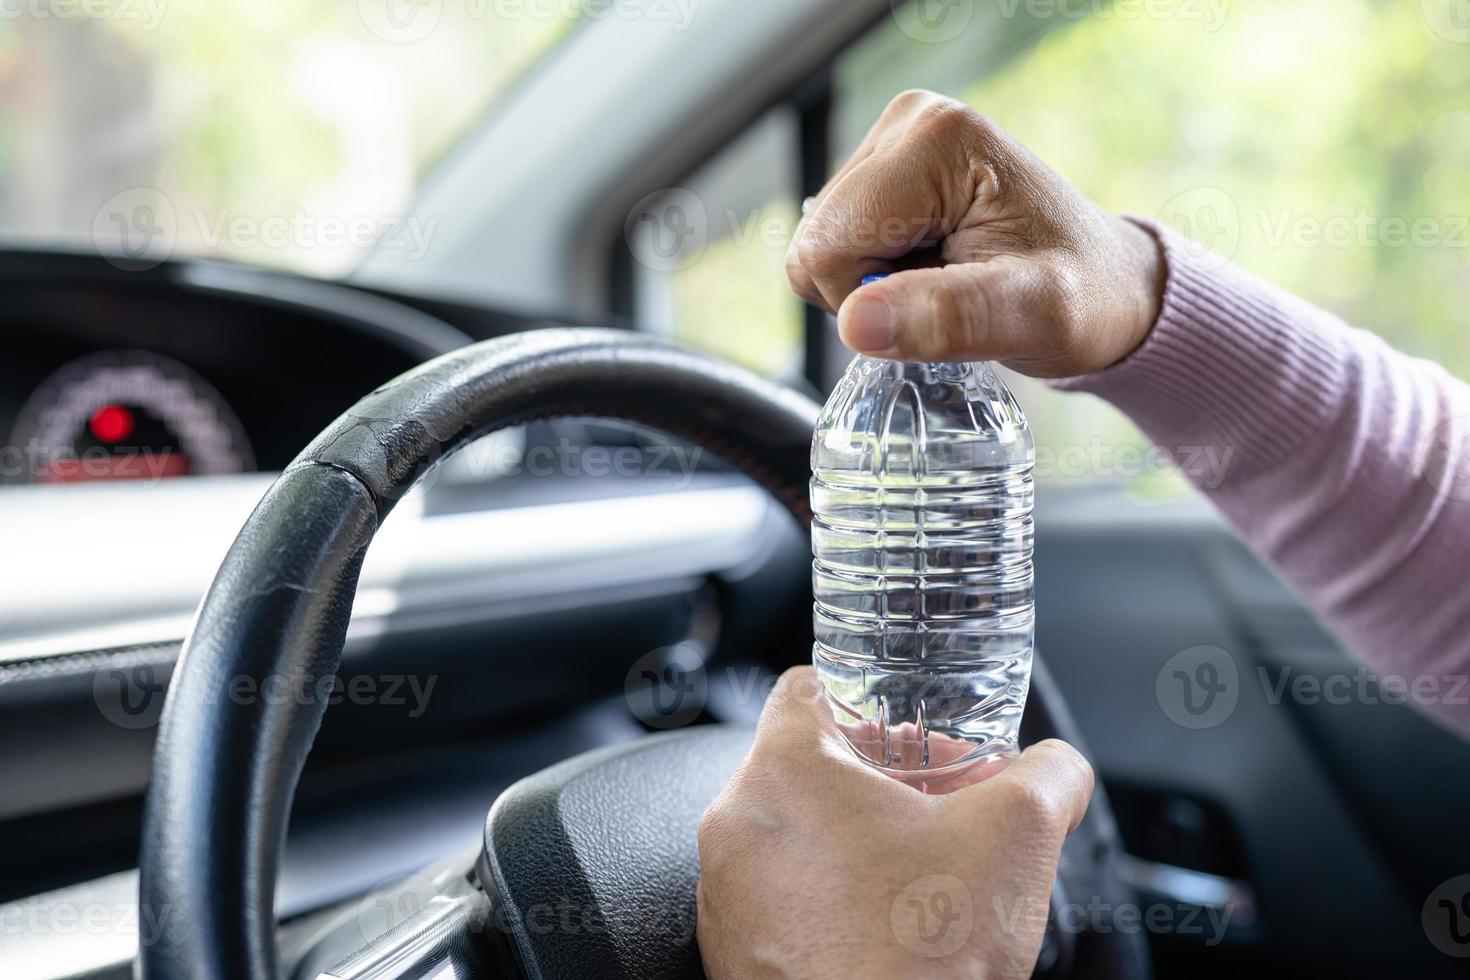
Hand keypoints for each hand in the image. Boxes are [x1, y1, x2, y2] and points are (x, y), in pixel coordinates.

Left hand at [696, 667, 1094, 979]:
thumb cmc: (927, 953)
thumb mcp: (1018, 837)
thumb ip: (1049, 775)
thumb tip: (1060, 767)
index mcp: (784, 768)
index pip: (804, 687)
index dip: (866, 699)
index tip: (903, 729)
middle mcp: (736, 822)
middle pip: (802, 765)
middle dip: (875, 779)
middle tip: (933, 807)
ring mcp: (724, 891)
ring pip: (786, 832)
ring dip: (846, 837)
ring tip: (913, 868)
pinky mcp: (729, 949)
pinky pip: (772, 895)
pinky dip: (819, 894)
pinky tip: (879, 920)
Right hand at [787, 90, 1165, 377]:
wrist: (1111, 288)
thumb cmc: (1085, 297)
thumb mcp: (1033, 316)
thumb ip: (948, 316)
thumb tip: (855, 323)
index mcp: (938, 141)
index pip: (828, 247)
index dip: (871, 299)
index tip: (946, 299)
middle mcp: (909, 123)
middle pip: (817, 243)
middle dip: (871, 290)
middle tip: (950, 291)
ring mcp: (895, 141)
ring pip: (821, 245)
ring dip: (876, 284)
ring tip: (949, 279)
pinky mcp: (889, 167)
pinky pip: (836, 241)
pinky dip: (877, 273)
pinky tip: (934, 268)